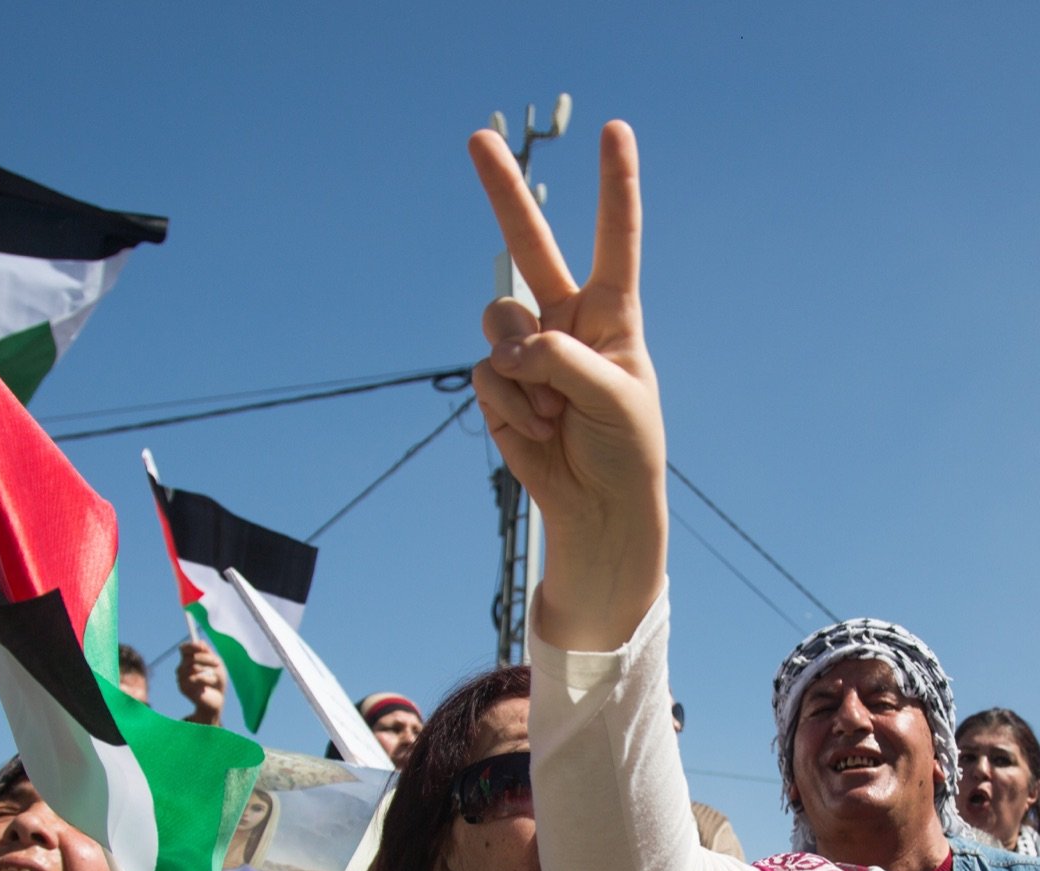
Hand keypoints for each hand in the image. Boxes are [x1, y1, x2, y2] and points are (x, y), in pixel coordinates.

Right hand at [176, 639, 225, 724]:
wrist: (216, 701)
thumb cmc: (216, 681)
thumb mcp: (217, 665)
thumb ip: (209, 654)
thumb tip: (201, 642)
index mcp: (189, 660)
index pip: (184, 648)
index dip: (192, 646)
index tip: (204, 647)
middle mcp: (182, 668)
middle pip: (190, 657)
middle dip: (206, 659)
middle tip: (218, 664)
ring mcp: (181, 678)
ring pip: (193, 667)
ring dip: (208, 671)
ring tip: (214, 679)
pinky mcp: (183, 688)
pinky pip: (194, 679)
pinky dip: (206, 681)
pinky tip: (207, 687)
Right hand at [469, 122, 667, 650]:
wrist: (598, 509)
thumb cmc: (625, 449)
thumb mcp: (615, 398)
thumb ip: (565, 362)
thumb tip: (510, 350)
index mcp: (613, 313)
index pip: (616, 239)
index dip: (615, 186)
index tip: (614, 130)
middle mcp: (566, 321)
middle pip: (531, 246)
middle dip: (504, 193)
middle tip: (476, 138)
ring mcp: (528, 353)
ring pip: (499, 323)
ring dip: (519, 368)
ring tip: (550, 411)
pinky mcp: (499, 388)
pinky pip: (485, 374)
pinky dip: (508, 404)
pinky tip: (536, 429)